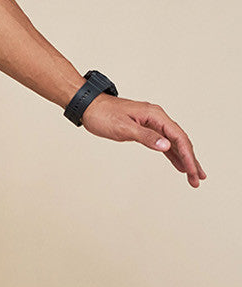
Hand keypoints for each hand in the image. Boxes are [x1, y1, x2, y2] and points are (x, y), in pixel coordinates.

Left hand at [80, 93, 206, 187]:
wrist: (89, 107)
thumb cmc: (103, 115)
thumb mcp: (123, 127)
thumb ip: (146, 137)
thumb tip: (166, 146)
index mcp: (155, 115)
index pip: (178, 137)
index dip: (187, 155)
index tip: (192, 171)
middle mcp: (157, 118)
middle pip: (180, 141)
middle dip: (191, 160)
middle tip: (197, 179)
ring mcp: (152, 123)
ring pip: (174, 143)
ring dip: (184, 160)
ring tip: (193, 177)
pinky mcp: (146, 129)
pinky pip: (164, 143)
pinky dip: (172, 155)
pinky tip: (179, 165)